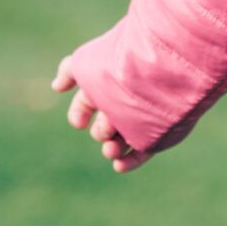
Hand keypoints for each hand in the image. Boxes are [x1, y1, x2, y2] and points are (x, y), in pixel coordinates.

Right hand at [53, 54, 152, 172]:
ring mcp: (141, 118)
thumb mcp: (96, 59)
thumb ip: (71, 70)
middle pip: (103, 125)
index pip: (86, 104)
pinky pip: (142, 151)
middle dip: (100, 132)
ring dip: (112, 148)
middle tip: (107, 130)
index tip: (78, 122)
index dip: (78, 114)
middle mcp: (124, 103)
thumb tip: (55, 87)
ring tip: (112, 150)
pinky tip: (119, 166)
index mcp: (109, 85)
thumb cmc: (130, 60)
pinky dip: (130, 161)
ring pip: (120, 140)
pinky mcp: (159, 131)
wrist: (171, 62)